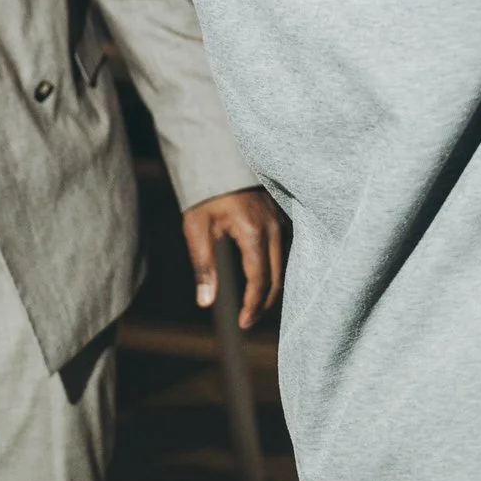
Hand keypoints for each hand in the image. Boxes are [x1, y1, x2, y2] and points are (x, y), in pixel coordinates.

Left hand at [182, 187, 285, 328]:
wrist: (218, 157)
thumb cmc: (205, 193)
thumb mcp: (196, 227)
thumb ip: (203, 266)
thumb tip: (205, 302)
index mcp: (253, 232)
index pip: (260, 280)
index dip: (252, 306)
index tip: (242, 323)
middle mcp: (274, 228)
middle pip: (277, 277)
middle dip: (264, 303)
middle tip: (249, 320)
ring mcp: (281, 221)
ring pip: (284, 265)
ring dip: (272, 288)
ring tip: (254, 305)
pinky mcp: (281, 216)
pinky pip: (284, 251)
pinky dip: (276, 270)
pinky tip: (264, 278)